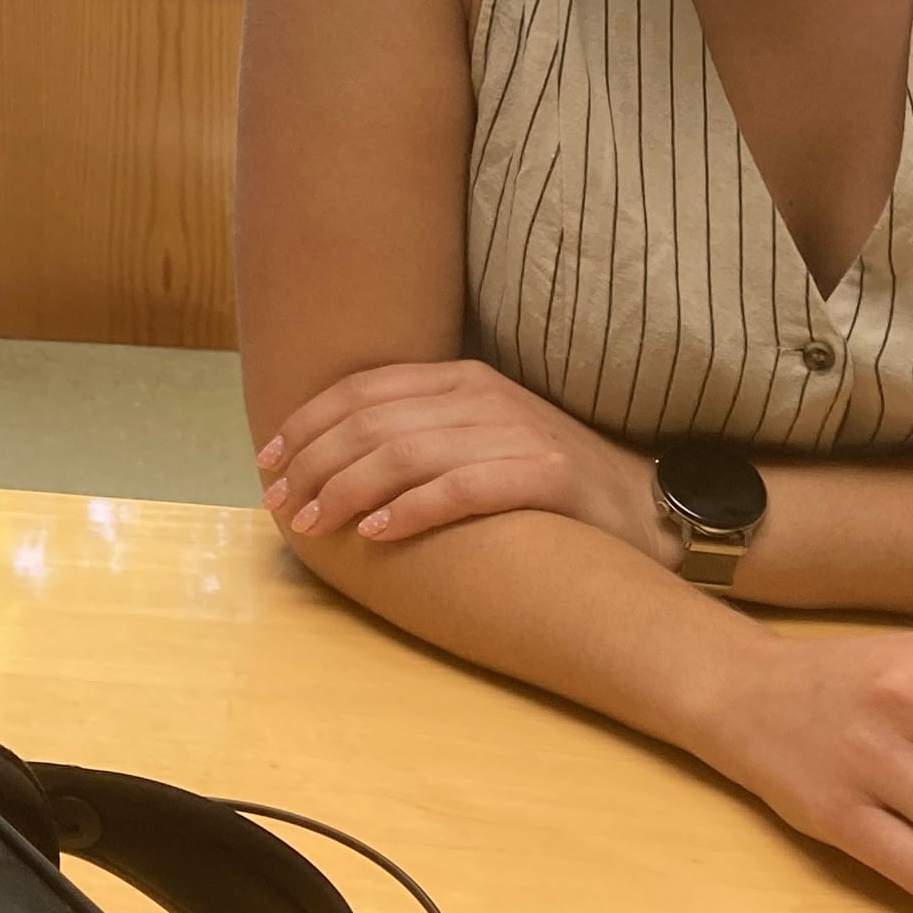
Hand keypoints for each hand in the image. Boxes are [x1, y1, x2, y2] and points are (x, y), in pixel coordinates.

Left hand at [259, 360, 666, 558]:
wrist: (646, 506)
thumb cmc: (548, 483)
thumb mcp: (479, 440)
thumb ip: (420, 436)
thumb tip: (332, 460)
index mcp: (462, 380)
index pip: (363, 390)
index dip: (306, 424)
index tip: (266, 461)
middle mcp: (484, 397)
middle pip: (373, 421)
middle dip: (313, 462)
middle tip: (281, 505)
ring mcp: (518, 432)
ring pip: (406, 452)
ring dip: (346, 489)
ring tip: (313, 524)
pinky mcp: (547, 475)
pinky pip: (463, 489)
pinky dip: (412, 509)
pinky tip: (376, 532)